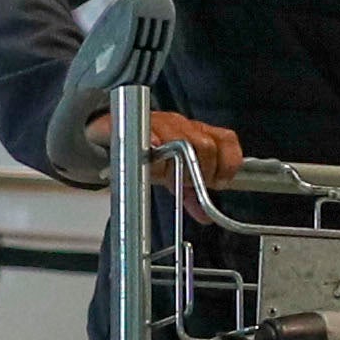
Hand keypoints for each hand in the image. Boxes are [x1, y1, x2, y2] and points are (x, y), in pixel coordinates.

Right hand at [85, 105, 247, 183]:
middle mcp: (183, 125)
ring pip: (181, 139)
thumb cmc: (147, 153)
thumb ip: (191, 195)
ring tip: (164, 175)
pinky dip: (152, 140)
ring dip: (176, 164)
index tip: (218, 183)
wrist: (111, 133)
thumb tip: (206, 217)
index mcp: (197, 133)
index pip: (227, 140)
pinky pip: (148, 129)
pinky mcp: (135, 122)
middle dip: (198, 171)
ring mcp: (161, 122)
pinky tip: (152, 148)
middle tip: (183, 184)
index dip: (228, 163)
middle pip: (205, 145)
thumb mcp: (173, 175)